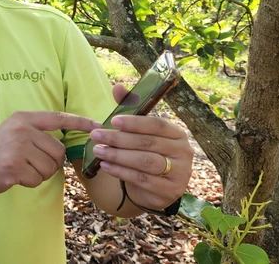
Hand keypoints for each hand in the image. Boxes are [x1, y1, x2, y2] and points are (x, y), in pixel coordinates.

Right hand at [0, 111, 101, 194]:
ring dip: (39, 173)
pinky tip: (15, 176)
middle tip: (31, 163)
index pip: (57, 118)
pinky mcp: (14, 167)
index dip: (79, 121)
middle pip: (58, 151)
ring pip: (50, 167)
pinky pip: (37, 179)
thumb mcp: (14, 131)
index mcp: (23, 119)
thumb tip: (64, 146)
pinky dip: (30, 182)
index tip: (98, 125)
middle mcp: (21, 130)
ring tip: (21, 168)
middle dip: (50, 162)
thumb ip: (36, 133)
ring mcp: (17, 149)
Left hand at [89, 84, 193, 210]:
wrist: (155, 189)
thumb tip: (117, 87)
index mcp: (177, 134)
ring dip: (118, 155)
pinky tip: (106, 166)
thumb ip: (130, 109)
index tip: (113, 120)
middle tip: (96, 135)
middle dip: (119, 139)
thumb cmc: (147, 153)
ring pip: (145, 162)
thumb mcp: (139, 132)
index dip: (135, 122)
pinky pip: (142, 179)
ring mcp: (179, 173)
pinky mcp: (169, 191)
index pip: (157, 125)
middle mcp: (183, 152)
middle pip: (148, 143)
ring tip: (98, 150)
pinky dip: (121, 172)